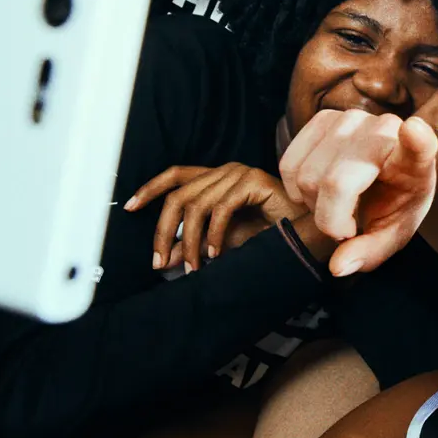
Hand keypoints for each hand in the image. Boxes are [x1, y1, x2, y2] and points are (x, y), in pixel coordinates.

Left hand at [126, 163, 297, 272]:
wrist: (308, 233)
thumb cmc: (271, 234)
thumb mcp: (222, 243)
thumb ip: (193, 246)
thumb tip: (164, 258)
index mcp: (217, 178)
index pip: (176, 175)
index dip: (151, 188)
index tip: (130, 207)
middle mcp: (226, 170)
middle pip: (179, 195)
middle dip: (164, 231)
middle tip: (160, 261)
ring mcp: (240, 172)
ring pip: (197, 205)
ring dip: (191, 242)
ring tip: (194, 267)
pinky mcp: (254, 180)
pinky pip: (221, 209)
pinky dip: (214, 235)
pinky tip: (215, 255)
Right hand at [275, 49, 437, 275]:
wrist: (393, 173)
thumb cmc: (396, 203)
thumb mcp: (393, 235)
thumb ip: (370, 252)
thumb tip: (338, 266)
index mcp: (414, 161)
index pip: (419, 145)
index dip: (416, 139)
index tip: (415, 131)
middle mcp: (383, 131)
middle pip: (335, 183)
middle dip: (331, 218)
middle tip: (347, 225)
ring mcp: (351, 120)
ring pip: (307, 174)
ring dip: (312, 203)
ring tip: (335, 206)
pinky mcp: (324, 118)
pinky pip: (289, 162)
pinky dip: (296, 187)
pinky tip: (318, 192)